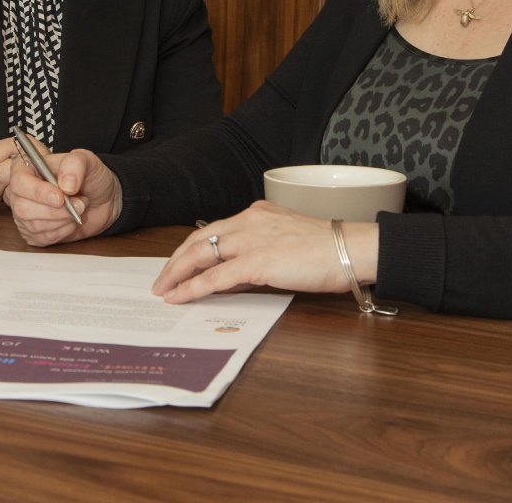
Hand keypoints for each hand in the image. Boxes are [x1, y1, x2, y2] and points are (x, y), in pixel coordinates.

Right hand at [0, 137, 122, 244]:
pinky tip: (68, 223)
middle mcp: (19, 186)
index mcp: (26, 164)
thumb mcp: (88, 161)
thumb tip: (62, 183)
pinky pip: (35, 236)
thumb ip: (75, 165)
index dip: (30, 186)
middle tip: (73, 199)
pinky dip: (58, 232)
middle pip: (16, 201)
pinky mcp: (31, 230)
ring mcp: (22, 209)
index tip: (58, 194)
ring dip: (59, 218)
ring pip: (26, 220)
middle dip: (50, 204)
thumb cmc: (94, 176)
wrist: (107, 200)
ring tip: (75, 207)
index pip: (5, 171)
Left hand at [151, 201, 377, 303]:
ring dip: (176, 274)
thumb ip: (258, 255)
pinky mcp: (257, 261)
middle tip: (160, 280)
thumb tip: (235, 276)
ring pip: (200, 256)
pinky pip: (215, 277)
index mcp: (256, 214)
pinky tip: (180, 297)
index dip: (190, 249)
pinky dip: (193, 288)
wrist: (351, 249)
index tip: (177, 264)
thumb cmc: (328, 250)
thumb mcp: (285, 244)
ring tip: (162, 290)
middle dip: (175, 262)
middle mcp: (248, 221)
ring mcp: (251, 240)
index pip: (213, 231)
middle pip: (198, 241)